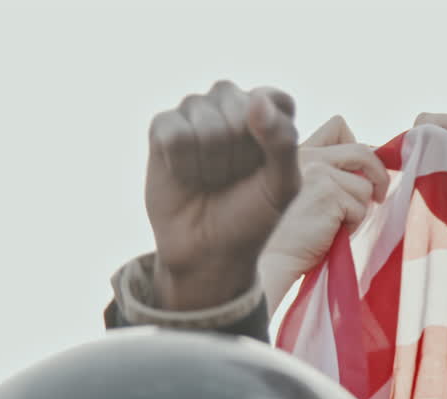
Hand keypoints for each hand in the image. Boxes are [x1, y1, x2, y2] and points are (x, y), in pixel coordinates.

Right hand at [146, 80, 299, 310]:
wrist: (208, 251)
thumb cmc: (252, 217)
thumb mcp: (282, 187)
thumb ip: (282, 140)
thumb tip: (256, 98)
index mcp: (271, 113)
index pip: (274, 99)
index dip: (269, 138)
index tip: (265, 170)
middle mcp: (233, 105)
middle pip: (236, 102)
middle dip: (238, 150)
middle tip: (235, 178)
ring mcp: (197, 113)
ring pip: (201, 114)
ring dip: (209, 159)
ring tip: (211, 179)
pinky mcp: (164, 128)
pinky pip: (172, 130)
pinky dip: (181, 162)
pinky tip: (186, 176)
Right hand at [259, 115, 388, 314]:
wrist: (271, 259)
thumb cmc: (290, 234)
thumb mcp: (305, 193)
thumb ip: (329, 174)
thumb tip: (371, 172)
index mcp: (299, 151)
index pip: (339, 126)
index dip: (360, 146)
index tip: (364, 170)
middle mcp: (306, 154)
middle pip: (363, 150)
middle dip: (378, 174)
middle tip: (379, 196)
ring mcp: (317, 171)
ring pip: (364, 186)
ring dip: (358, 210)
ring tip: (334, 226)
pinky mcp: (327, 191)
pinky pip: (360, 207)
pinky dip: (352, 225)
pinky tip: (330, 234)